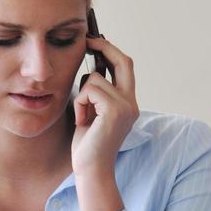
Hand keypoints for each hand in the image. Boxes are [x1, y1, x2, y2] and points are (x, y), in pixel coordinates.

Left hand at [71, 36, 139, 178]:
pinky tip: (80, 121)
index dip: (110, 51)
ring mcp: (126, 106)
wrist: (90, 170)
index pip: (125, 67)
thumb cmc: (87, 145)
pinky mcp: (115, 111)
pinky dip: (79, 103)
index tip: (94, 41)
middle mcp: (132, 103)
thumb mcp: (92, 113)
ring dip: (81, 94)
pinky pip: (89, 89)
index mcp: (128, 103)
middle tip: (87, 40)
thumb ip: (96, 93)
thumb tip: (93, 67)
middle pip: (123, 60)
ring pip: (95, 78)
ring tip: (81, 116)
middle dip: (104, 47)